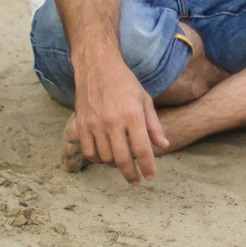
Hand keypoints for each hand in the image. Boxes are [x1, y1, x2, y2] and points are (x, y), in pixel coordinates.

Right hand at [71, 61, 166, 183]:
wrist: (96, 66)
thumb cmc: (124, 82)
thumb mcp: (145, 99)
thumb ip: (154, 125)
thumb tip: (163, 145)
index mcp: (132, 115)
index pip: (142, 150)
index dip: (148, 167)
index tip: (150, 177)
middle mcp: (113, 122)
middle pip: (123, 159)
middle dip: (131, 175)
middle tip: (136, 181)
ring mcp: (95, 124)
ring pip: (105, 158)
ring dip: (115, 165)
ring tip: (122, 163)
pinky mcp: (82, 124)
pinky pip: (89, 152)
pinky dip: (98, 159)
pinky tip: (105, 156)